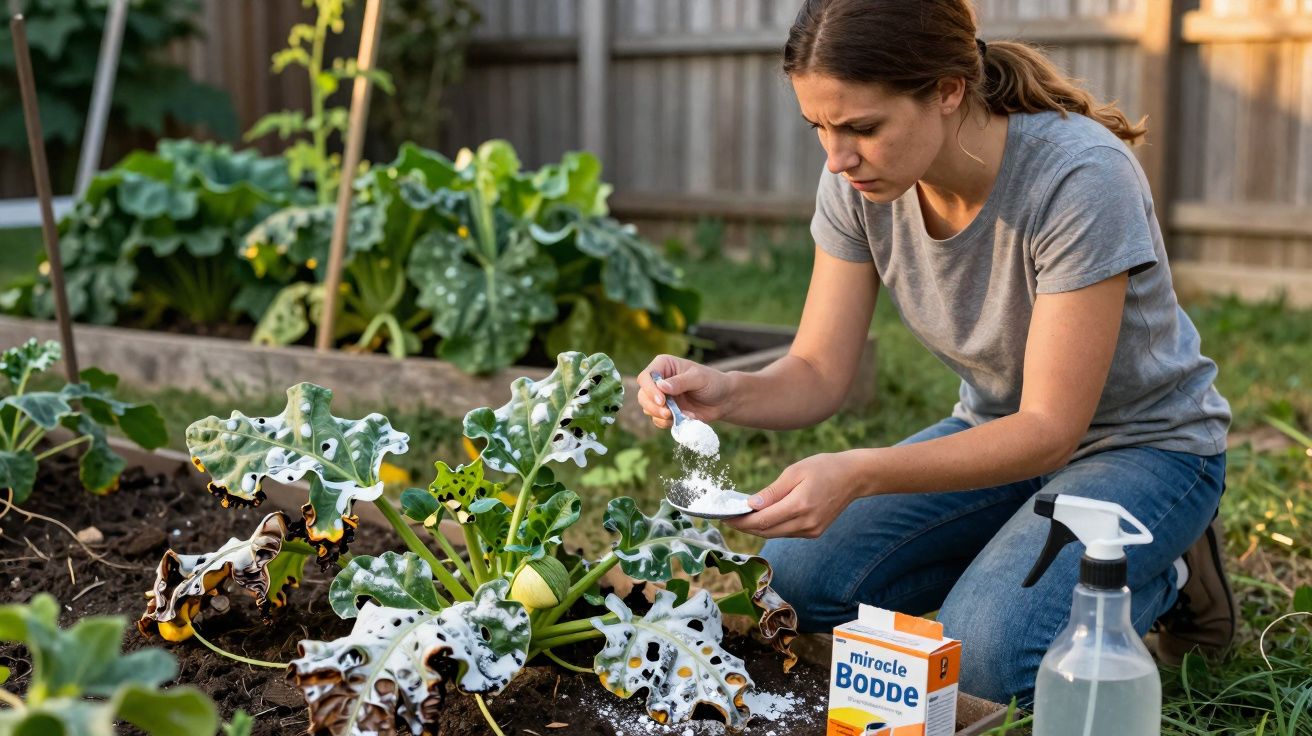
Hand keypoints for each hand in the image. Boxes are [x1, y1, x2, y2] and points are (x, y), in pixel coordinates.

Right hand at [636, 354, 734, 429]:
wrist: (724, 400)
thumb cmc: (713, 383)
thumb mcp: (699, 378)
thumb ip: (681, 382)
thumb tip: (662, 386)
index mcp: (664, 366)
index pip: (646, 377)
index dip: (650, 389)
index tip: (662, 401)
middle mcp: (659, 381)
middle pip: (643, 395)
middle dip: (653, 406)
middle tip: (668, 413)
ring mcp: (662, 397)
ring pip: (648, 409)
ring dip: (660, 416)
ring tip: (678, 416)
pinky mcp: (666, 412)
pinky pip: (658, 420)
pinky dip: (668, 423)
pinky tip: (684, 419)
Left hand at [724, 450, 869, 538]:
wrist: (854, 477)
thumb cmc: (824, 468)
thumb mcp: (795, 472)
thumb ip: (772, 491)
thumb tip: (750, 505)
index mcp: (800, 506)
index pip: (762, 521)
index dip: (741, 522)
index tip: (725, 517)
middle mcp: (806, 523)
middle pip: (766, 532)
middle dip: (745, 527)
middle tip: (729, 518)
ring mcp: (811, 530)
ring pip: (775, 534)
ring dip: (757, 528)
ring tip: (742, 517)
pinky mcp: (814, 532)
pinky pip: (786, 533)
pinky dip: (772, 527)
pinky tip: (764, 517)